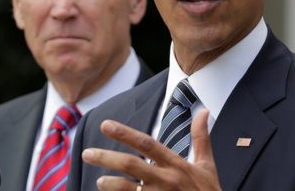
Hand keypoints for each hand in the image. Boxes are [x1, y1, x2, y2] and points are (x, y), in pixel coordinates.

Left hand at [81, 109, 220, 190]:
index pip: (147, 144)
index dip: (125, 133)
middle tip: (86, 153)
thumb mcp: (207, 165)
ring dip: (111, 185)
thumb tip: (204, 110)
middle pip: (132, 165)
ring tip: (98, 181)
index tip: (105, 125)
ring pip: (129, 189)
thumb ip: (201, 137)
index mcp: (176, 165)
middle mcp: (167, 180)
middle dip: (107, 158)